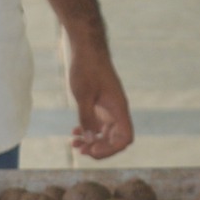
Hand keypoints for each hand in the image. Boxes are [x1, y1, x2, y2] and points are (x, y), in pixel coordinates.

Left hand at [65, 36, 132, 159]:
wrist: (86, 49)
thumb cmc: (87, 68)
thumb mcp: (84, 95)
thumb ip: (87, 118)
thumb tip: (90, 139)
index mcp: (118, 108)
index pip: (124, 138)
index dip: (111, 149)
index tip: (92, 149)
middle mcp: (116, 110)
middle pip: (115, 139)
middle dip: (99, 148)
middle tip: (80, 150)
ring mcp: (109, 108)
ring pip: (105, 133)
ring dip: (91, 141)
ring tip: (74, 144)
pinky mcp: (100, 104)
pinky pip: (98, 124)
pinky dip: (88, 131)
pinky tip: (74, 132)